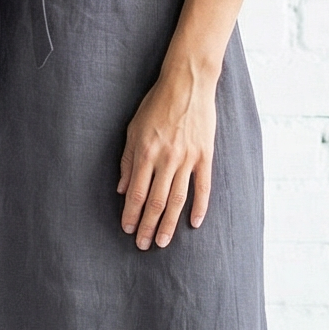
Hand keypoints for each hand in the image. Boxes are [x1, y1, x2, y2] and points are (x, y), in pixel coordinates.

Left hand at [118, 60, 215, 249]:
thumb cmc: (156, 104)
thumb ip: (128, 160)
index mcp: (146, 152)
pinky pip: (203, 187)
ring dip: (169, 223)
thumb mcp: (133, 128)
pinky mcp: (205, 156)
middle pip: (156, 202)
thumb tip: (123, 189)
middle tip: (143, 245)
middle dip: (148, 226)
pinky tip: (194, 223)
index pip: (137, 193)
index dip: (131, 215)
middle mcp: (167, 159)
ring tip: (164, 242)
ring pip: (178, 200)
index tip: (128, 230)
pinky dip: (200, 207)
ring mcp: (188, 158)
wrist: (188, 84)